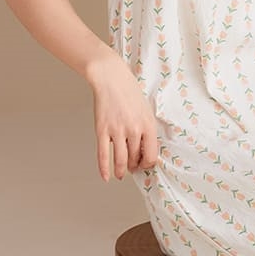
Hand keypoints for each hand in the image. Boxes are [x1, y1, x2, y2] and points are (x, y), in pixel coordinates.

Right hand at [87, 51, 158, 180]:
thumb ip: (146, 129)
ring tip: (121, 174)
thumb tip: (145, 149)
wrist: (111, 78)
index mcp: (148, 125)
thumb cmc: (129, 91)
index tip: (145, 164)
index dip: (148, 164)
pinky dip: (104, 168)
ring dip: (121, 171)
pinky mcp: (102, 130)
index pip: (152, 155)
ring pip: (121, 160)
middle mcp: (134, 130)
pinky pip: (103, 155)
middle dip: (134, 166)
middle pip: (136, 159)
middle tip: (132, 168)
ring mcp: (117, 131)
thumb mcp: (146, 110)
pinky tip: (106, 177)